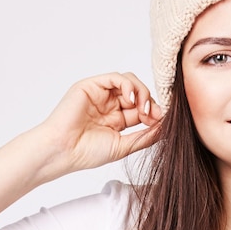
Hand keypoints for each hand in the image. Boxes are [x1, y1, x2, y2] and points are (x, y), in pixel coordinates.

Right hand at [38, 72, 162, 173]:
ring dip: (142, 93)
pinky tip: (131, 100)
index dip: (155, 112)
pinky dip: (128, 85)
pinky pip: (116, 77)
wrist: (63, 151)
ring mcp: (101, 94)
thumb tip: (167, 127)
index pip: (143, 108)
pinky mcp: (91, 85)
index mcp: (118, 119)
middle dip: (150, 103)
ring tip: (142, 109)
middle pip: (139, 94)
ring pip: (130, 82)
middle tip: (153, 116)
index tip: (162, 121)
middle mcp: (110, 105)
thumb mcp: (125, 146)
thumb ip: (146, 136)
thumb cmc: (88, 152)